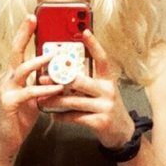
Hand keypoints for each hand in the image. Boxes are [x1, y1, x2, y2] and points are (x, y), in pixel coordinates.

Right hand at [0, 15, 62, 157]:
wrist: (10, 139)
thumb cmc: (23, 117)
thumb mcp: (35, 95)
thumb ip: (43, 82)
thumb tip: (59, 70)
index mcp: (15, 76)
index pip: (19, 49)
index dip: (24, 33)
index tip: (32, 17)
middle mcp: (9, 79)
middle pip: (15, 51)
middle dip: (24, 34)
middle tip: (33, 20)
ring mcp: (7, 90)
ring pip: (22, 69)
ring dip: (38, 61)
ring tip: (53, 56)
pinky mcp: (10, 103)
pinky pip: (28, 92)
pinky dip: (42, 89)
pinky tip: (55, 88)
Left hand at [41, 30, 134, 147]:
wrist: (123, 133)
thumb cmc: (107, 109)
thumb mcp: (103, 93)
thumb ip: (87, 84)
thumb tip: (63, 77)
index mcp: (108, 81)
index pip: (102, 59)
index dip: (94, 45)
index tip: (84, 31)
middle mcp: (108, 91)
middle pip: (80, 80)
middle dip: (59, 80)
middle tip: (42, 78)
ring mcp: (105, 107)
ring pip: (73, 101)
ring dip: (55, 101)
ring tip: (42, 100)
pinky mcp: (100, 122)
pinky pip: (75, 117)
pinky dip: (62, 117)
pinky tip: (54, 116)